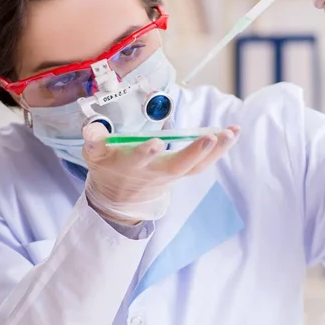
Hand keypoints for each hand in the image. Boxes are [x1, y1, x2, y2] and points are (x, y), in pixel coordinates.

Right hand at [82, 124, 239, 224]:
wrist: (121, 196)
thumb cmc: (108, 167)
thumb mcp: (94, 155)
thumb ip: (93, 140)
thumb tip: (91, 127)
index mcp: (132, 166)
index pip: (138, 161)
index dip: (146, 153)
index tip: (156, 143)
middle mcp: (156, 172)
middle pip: (178, 166)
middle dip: (195, 152)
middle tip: (211, 137)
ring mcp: (173, 175)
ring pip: (197, 166)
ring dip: (217, 150)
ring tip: (232, 132)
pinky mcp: (184, 173)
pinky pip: (205, 163)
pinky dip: (220, 150)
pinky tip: (232, 133)